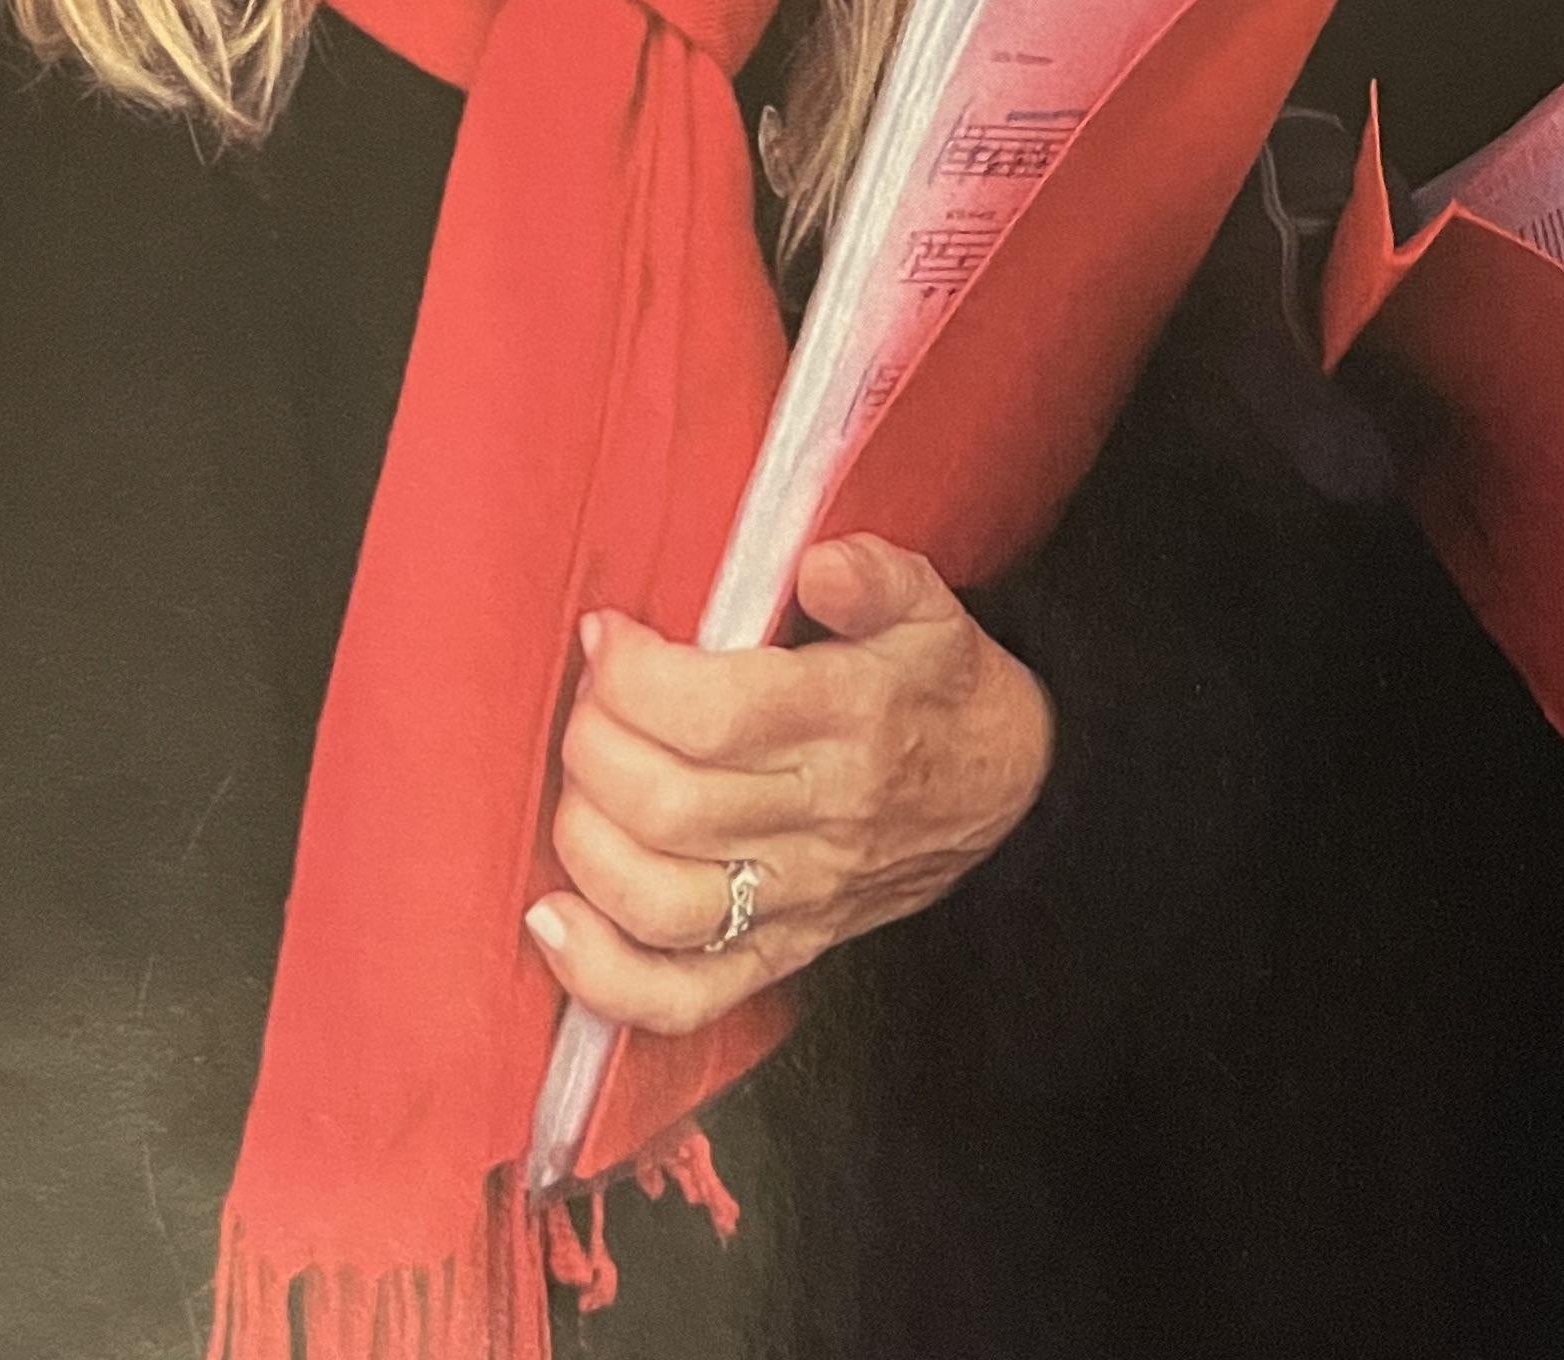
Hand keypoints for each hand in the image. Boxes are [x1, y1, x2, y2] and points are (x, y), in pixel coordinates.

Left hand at [525, 536, 1053, 1034]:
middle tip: (589, 698)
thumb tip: (817, 564)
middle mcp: (821, 821)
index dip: (633, 675)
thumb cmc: (942, 693)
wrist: (1010, 793)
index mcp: (854, 723)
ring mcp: (797, 901)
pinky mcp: (780, 955)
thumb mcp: (932, 612)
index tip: (608, 636)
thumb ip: (877, 576)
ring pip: (659, 902)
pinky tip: (553, 919)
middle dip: (593, 743)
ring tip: (581, 782)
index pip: (717, 714)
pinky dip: (601, 973)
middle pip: (668, 806)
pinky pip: (680, 998)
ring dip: (585, 840)